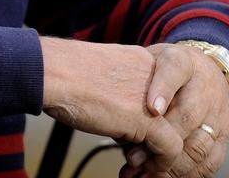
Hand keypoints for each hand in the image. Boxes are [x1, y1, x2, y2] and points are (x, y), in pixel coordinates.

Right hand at [40, 37, 183, 171]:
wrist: (50, 72)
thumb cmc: (62, 73)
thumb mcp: (101, 77)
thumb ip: (120, 93)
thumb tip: (123, 124)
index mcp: (143, 60)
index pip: (165, 95)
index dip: (158, 119)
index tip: (141, 138)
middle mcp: (154, 74)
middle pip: (175, 113)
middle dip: (161, 140)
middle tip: (145, 158)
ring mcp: (154, 96)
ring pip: (178, 132)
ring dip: (161, 155)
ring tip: (141, 167)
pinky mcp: (147, 118)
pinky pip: (170, 148)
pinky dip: (159, 164)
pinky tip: (138, 168)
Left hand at [120, 43, 228, 177]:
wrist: (205, 72)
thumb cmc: (165, 70)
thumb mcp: (147, 61)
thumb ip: (133, 79)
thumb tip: (111, 109)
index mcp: (182, 61)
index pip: (174, 70)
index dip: (162, 90)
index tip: (151, 109)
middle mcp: (204, 86)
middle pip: (187, 116)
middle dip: (159, 141)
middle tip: (134, 157)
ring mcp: (217, 113)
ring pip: (198, 144)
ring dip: (169, 164)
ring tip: (144, 173)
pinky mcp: (224, 136)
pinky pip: (210, 161)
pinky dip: (187, 174)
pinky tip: (164, 177)